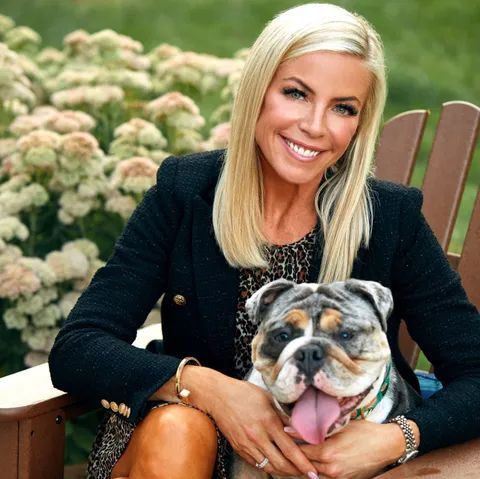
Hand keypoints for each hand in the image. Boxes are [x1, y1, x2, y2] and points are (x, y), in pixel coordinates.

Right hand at [191, 368, 318, 477]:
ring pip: (269, 466)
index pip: (290, 448)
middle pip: (281, 463)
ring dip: (283, 471)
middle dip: (296, 471)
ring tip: (294, 471)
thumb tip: (301, 427)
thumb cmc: (244, 392)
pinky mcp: (238, 448)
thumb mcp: (268, 398)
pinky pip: (256, 463)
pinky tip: (276, 464)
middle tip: (308, 474)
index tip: (313, 470)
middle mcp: (257, 436)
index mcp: (268, 421)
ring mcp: (246, 444)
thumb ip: (284, 415)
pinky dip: (268, 466)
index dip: (303, 462)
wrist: (217, 395)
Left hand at [288, 420, 407, 478]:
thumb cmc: (364, 431)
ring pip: (311, 471)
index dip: (289, 441)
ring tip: (292, 453)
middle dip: (293, 454)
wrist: (387, 446)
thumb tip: (295, 424)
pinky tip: (309, 461)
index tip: (281, 433)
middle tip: (283, 444)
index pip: (300, 449)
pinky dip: (314, 469)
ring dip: (302, 462)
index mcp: (328, 452)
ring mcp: (337, 477)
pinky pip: (322, 476)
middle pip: (303, 462)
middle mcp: (330, 468)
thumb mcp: (340, 425)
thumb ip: (317, 427)